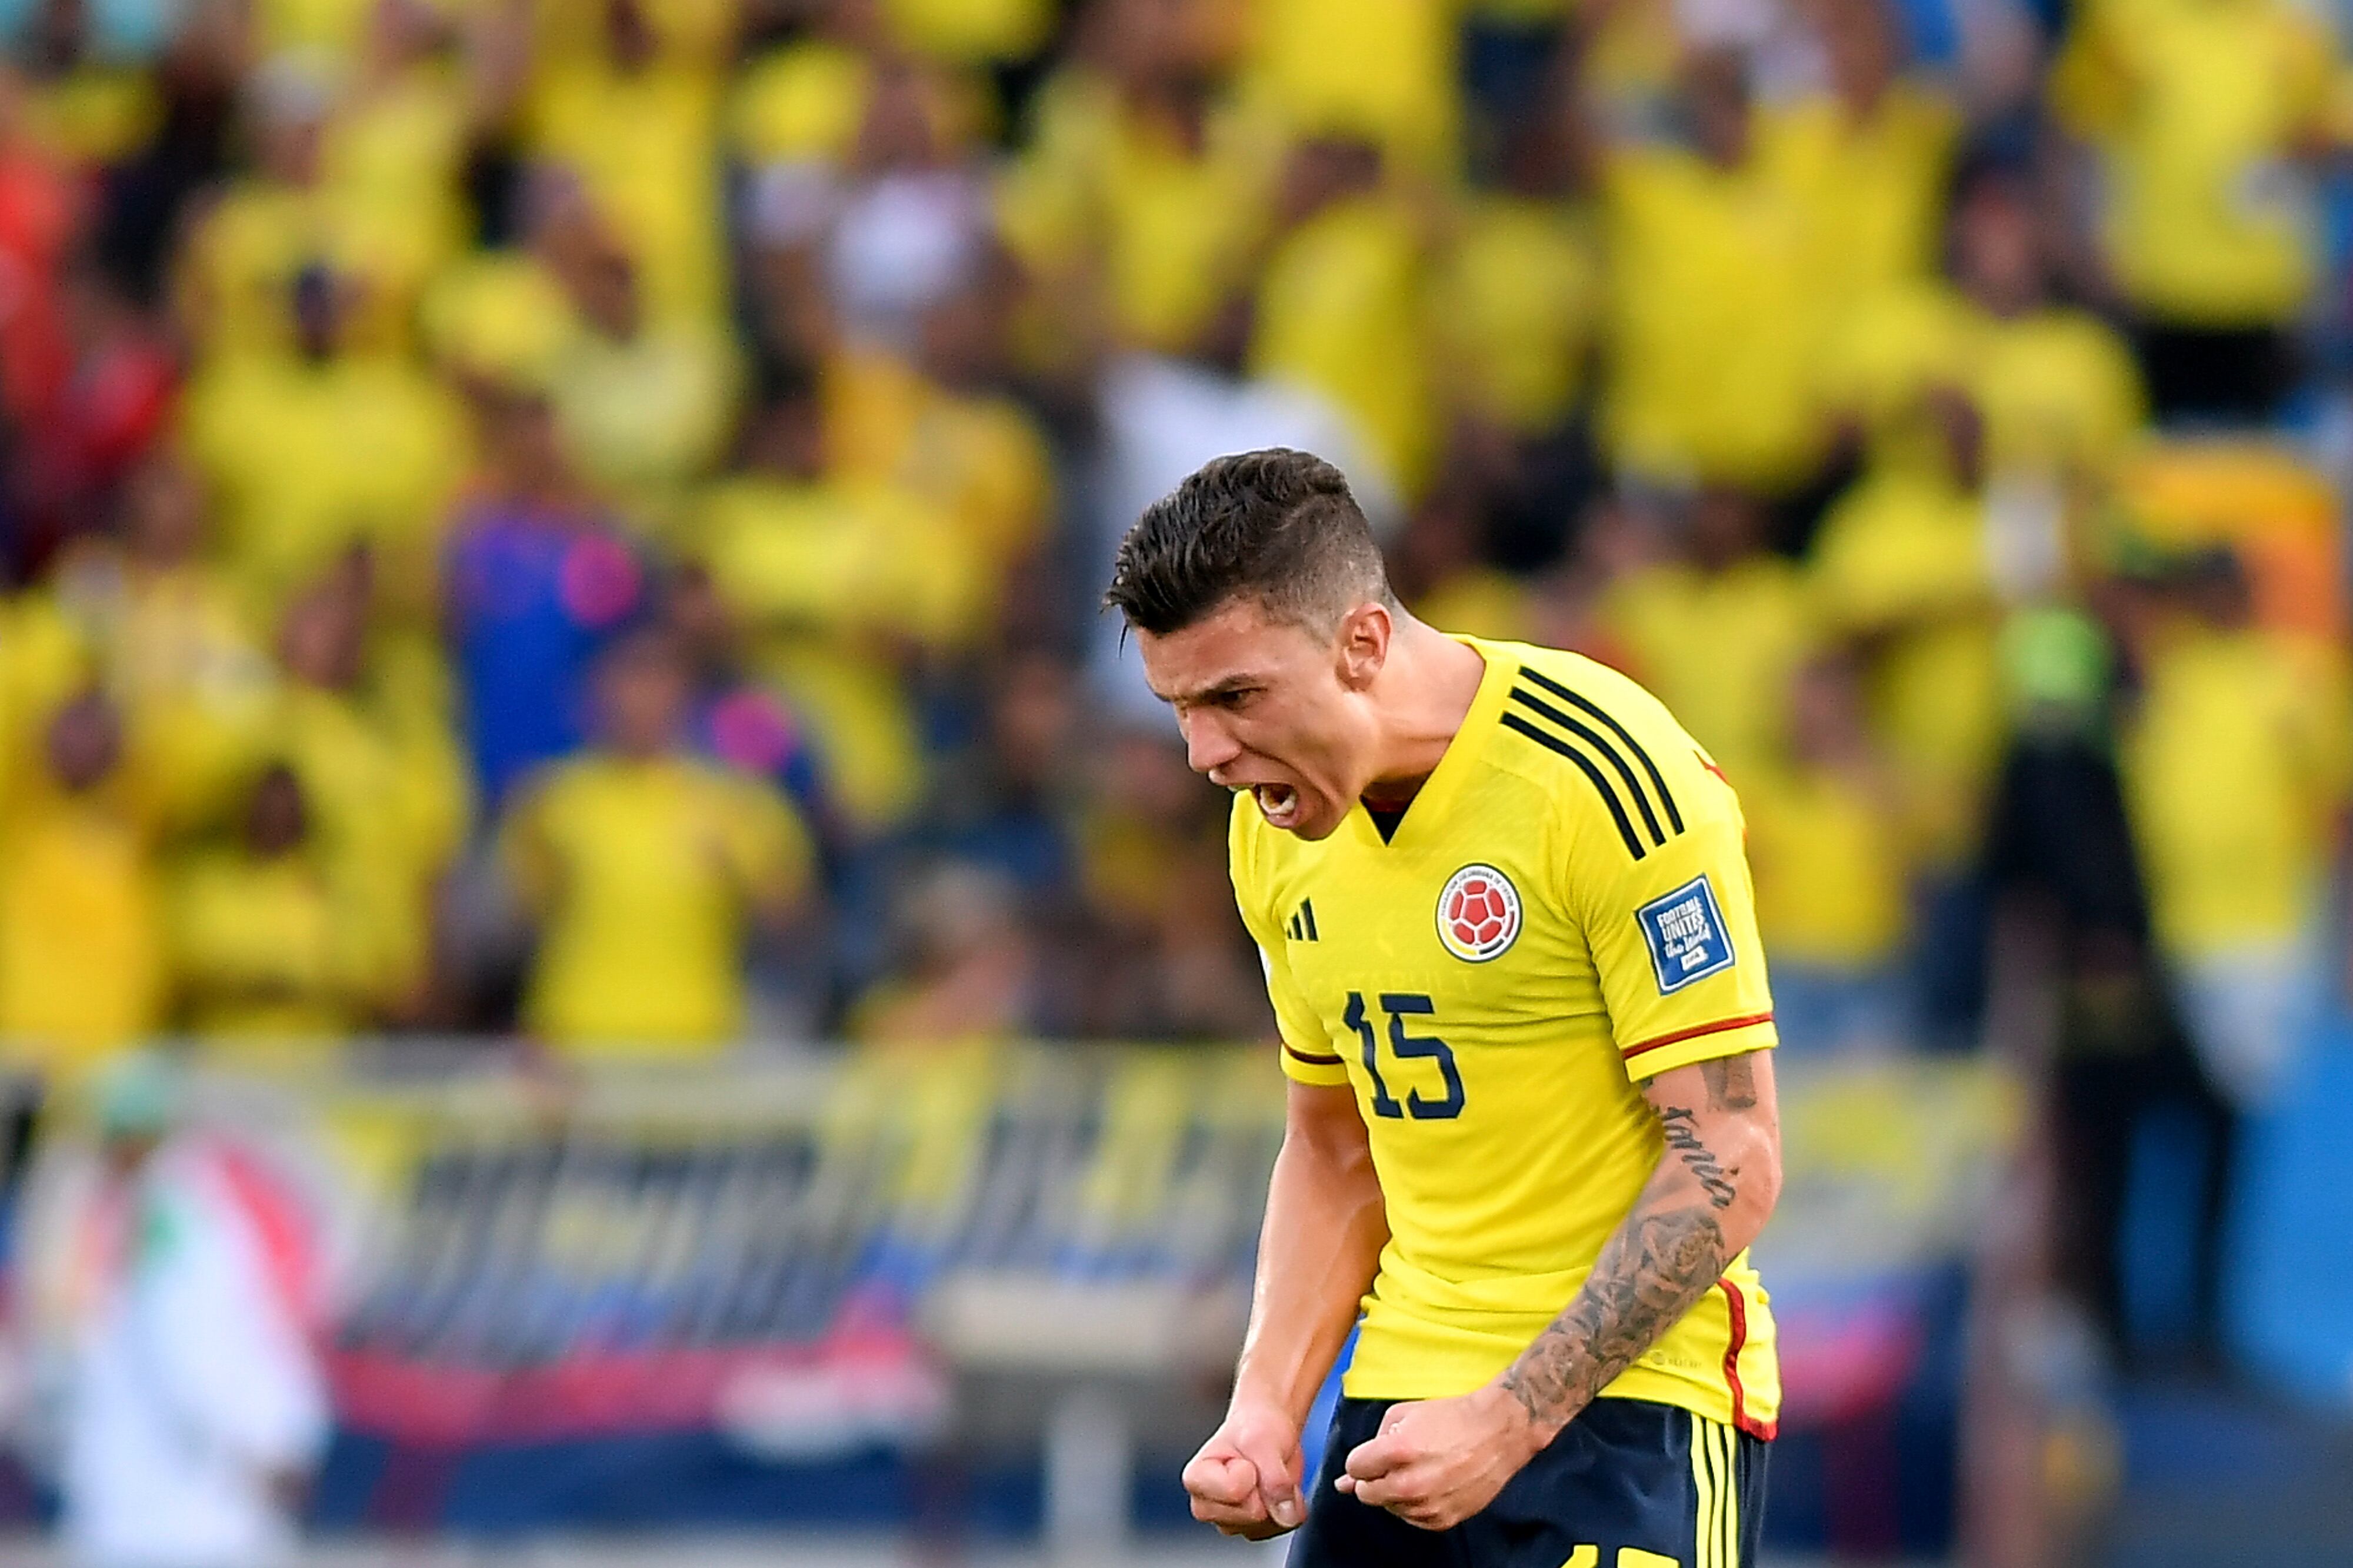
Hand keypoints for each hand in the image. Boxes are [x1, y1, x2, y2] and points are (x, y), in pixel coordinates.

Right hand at [1181, 1398, 1305, 1539]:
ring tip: (1267, 1476)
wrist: (1266, 1429)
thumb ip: (1274, 1477)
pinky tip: (1277, 1490)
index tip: (1245, 1458)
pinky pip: (1282, 1527)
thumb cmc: (1254, 1428)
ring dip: (1278, 1499)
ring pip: (1267, 1525)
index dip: (1251, 1471)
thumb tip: (1286, 1515)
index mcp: (1197, 1480)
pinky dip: (1288, 1508)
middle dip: (1266, 1488)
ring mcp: (1230, 1522)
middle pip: (1252, 1514)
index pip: (1235, 1491)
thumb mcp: (1264, 1440)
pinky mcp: (1253, 1529)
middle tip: (1258, 1466)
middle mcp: (1207, 1507)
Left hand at [1335, 1386, 1544, 1530]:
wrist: (1498, 1431)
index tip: (1375, 1454)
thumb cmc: (1452, 1417)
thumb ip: (1372, 1443)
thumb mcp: (1403, 1414)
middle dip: (1374, 1477)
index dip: (1363, 1459)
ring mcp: (1428, 1505)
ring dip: (1395, 1491)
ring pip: (1389, 1507)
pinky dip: (1415, 1503)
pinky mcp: (1443, 1519)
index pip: (1354, 1469)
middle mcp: (1410, 1483)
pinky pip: (1412, 1518)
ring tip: (1421, 1468)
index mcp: (1397, 1451)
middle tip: (1396, 1462)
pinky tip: (1431, 1482)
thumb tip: (1346, 1479)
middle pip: (1366, 1494)